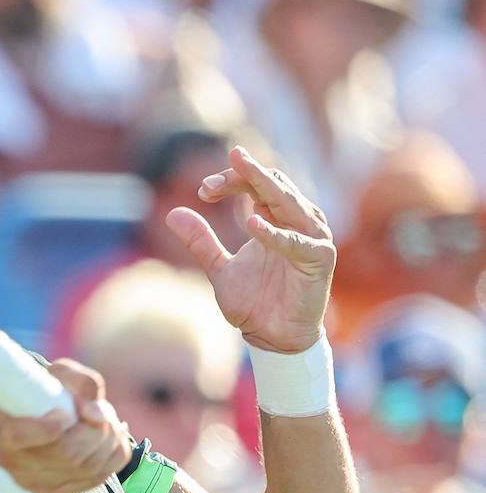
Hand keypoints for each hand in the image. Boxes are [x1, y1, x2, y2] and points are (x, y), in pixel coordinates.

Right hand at [0, 359, 131, 492]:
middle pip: (69, 454)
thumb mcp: (53, 377)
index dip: (54, 426)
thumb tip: (98, 414)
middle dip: (96, 429)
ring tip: (108, 421)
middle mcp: (15, 464)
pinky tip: (111, 437)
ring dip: (110, 439)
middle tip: (101, 410)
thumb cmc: (39, 397)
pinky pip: (99, 477)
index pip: (25, 439)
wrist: (25, 426)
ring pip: (89, 468)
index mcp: (5, 432)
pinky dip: (114, 453)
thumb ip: (78, 381)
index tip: (68, 412)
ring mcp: (35, 484)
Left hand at [165, 146, 335, 352]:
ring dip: (265, 186)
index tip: (204, 189)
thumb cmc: (253, 302)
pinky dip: (275, 233)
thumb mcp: (219, 268)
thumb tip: (172, 213)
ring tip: (242, 171)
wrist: (273, 338)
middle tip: (231, 155)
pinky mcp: (320, 259)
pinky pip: (297, 242)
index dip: (233, 180)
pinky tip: (252, 223)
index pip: (256, 186)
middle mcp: (296, 222)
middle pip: (274, 186)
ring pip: (290, 203)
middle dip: (248, 173)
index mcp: (274, 219)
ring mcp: (311, 238)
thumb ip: (200, 241)